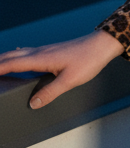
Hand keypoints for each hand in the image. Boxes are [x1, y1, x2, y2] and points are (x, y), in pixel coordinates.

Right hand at [0, 31, 124, 109]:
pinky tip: (19, 55)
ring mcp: (45, 50)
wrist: (101, 45)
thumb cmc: (88, 60)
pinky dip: (17, 55)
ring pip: (19, 53)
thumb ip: (51, 92)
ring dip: (5, 58)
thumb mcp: (70, 80)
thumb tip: (34, 103)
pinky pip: (28, 52)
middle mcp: (40, 52)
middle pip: (12, 56)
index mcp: (41, 58)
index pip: (12, 64)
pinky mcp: (52, 50)